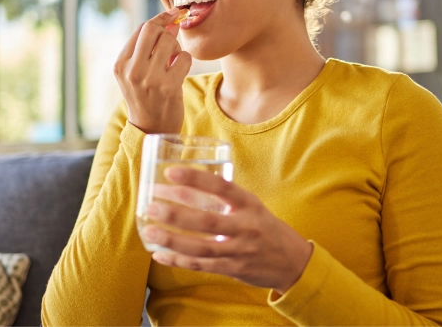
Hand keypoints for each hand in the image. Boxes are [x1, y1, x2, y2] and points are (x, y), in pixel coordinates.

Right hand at [114, 9, 192, 134]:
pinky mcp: (168, 87)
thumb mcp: (137, 72)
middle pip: (153, 30)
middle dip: (167, 31)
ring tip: (173, 61)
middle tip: (171, 44)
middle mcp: (132, 70)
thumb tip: (172, 20)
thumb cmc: (146, 96)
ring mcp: (149, 79)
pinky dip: (185, 61)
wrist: (151, 129)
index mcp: (121, 64)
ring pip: (169, 41)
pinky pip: (184, 57)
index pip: (141, 28)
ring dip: (176, 48)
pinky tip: (179, 72)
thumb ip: (148, 47)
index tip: (173, 14)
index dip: (160, 19)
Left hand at [142, 166, 313, 293]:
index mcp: (249, 204)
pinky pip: (202, 266)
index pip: (221, 187)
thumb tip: (185, 186)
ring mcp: (239, 250)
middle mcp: (245, 227)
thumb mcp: (252, 207)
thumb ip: (225, 199)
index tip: (170, 172)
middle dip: (176, 214)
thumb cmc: (265, 228)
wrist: (293, 262)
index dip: (195, 179)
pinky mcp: (234, 269)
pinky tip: (160, 254)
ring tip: (149, 231)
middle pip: (207, 221)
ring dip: (172, 240)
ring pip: (201, 247)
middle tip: (151, 206)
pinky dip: (179, 260)